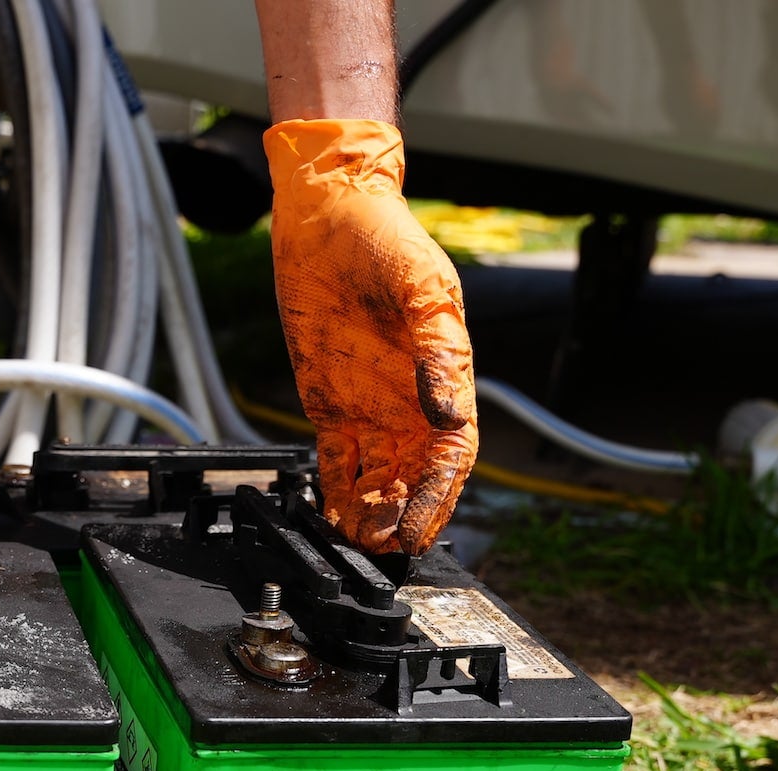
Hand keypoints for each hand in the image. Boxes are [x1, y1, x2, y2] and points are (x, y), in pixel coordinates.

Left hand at [263, 119, 477, 555]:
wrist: (326, 213)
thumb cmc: (384, 237)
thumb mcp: (420, 284)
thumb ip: (437, 347)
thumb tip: (446, 409)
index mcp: (444, 373)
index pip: (451, 452)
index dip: (440, 495)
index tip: (422, 527)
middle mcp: (410, 399)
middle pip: (417, 477)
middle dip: (405, 517)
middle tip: (386, 550)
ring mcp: (370, 405)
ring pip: (379, 477)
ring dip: (373, 514)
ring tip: (357, 544)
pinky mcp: (330, 404)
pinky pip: (338, 461)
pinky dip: (337, 493)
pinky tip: (333, 520)